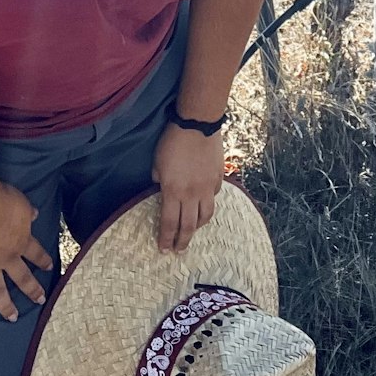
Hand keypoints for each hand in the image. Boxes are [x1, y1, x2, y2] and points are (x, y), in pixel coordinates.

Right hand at [0, 182, 52, 318]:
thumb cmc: (2, 200)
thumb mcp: (22, 204)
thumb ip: (28, 212)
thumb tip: (35, 214)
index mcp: (21, 240)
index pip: (36, 253)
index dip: (43, 259)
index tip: (49, 267)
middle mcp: (6, 256)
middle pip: (22, 277)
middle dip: (32, 289)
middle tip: (39, 300)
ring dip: (4, 304)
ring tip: (11, 317)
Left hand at [151, 122, 225, 253]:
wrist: (197, 125)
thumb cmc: (172, 142)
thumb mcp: (157, 163)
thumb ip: (159, 181)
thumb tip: (162, 189)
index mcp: (173, 191)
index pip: (169, 223)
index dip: (166, 239)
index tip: (164, 249)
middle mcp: (192, 194)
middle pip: (189, 226)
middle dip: (183, 241)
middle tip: (179, 250)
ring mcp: (208, 187)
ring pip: (206, 215)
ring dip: (198, 226)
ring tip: (193, 230)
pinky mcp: (218, 178)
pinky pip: (214, 197)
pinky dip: (208, 203)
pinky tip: (204, 203)